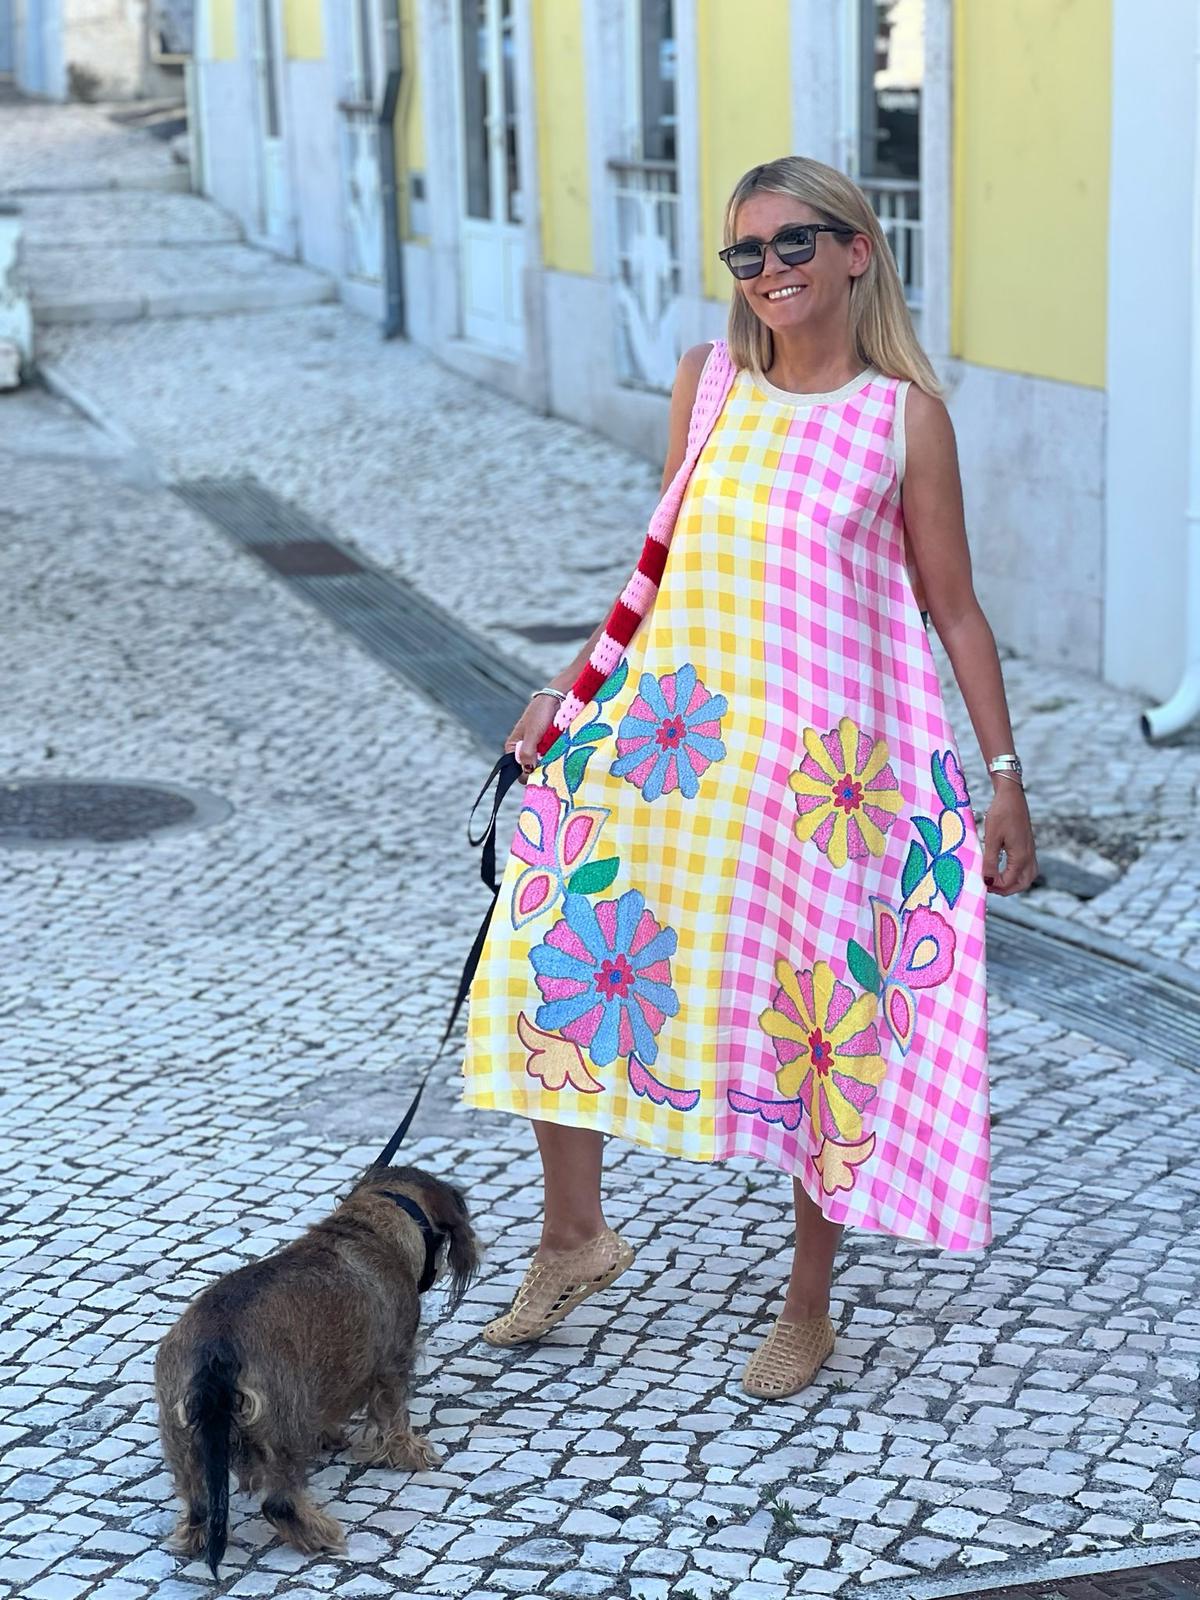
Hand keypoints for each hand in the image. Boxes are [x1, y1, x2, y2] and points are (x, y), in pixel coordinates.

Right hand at [504, 693, 560, 783]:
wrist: (558, 698)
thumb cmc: (540, 712)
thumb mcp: (532, 733)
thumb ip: (527, 752)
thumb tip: (527, 770)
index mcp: (513, 747)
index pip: (517, 771)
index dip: (528, 774)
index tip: (539, 771)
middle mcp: (524, 750)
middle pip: (531, 770)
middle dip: (540, 769)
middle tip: (551, 763)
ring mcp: (537, 750)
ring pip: (542, 766)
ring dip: (549, 764)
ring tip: (557, 756)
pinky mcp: (549, 748)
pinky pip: (552, 759)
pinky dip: (556, 759)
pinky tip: (561, 754)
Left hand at [981, 780, 1036, 894]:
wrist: (1011, 795)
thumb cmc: (1001, 813)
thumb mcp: (992, 838)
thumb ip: (990, 861)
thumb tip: (987, 881)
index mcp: (1020, 856)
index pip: (1009, 882)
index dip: (994, 886)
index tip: (979, 882)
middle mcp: (1029, 856)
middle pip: (1022, 884)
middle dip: (1005, 890)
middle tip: (988, 886)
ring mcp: (1030, 852)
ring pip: (1027, 877)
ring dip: (1012, 884)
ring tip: (994, 881)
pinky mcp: (1028, 847)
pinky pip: (1027, 868)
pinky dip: (1016, 875)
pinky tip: (1003, 870)